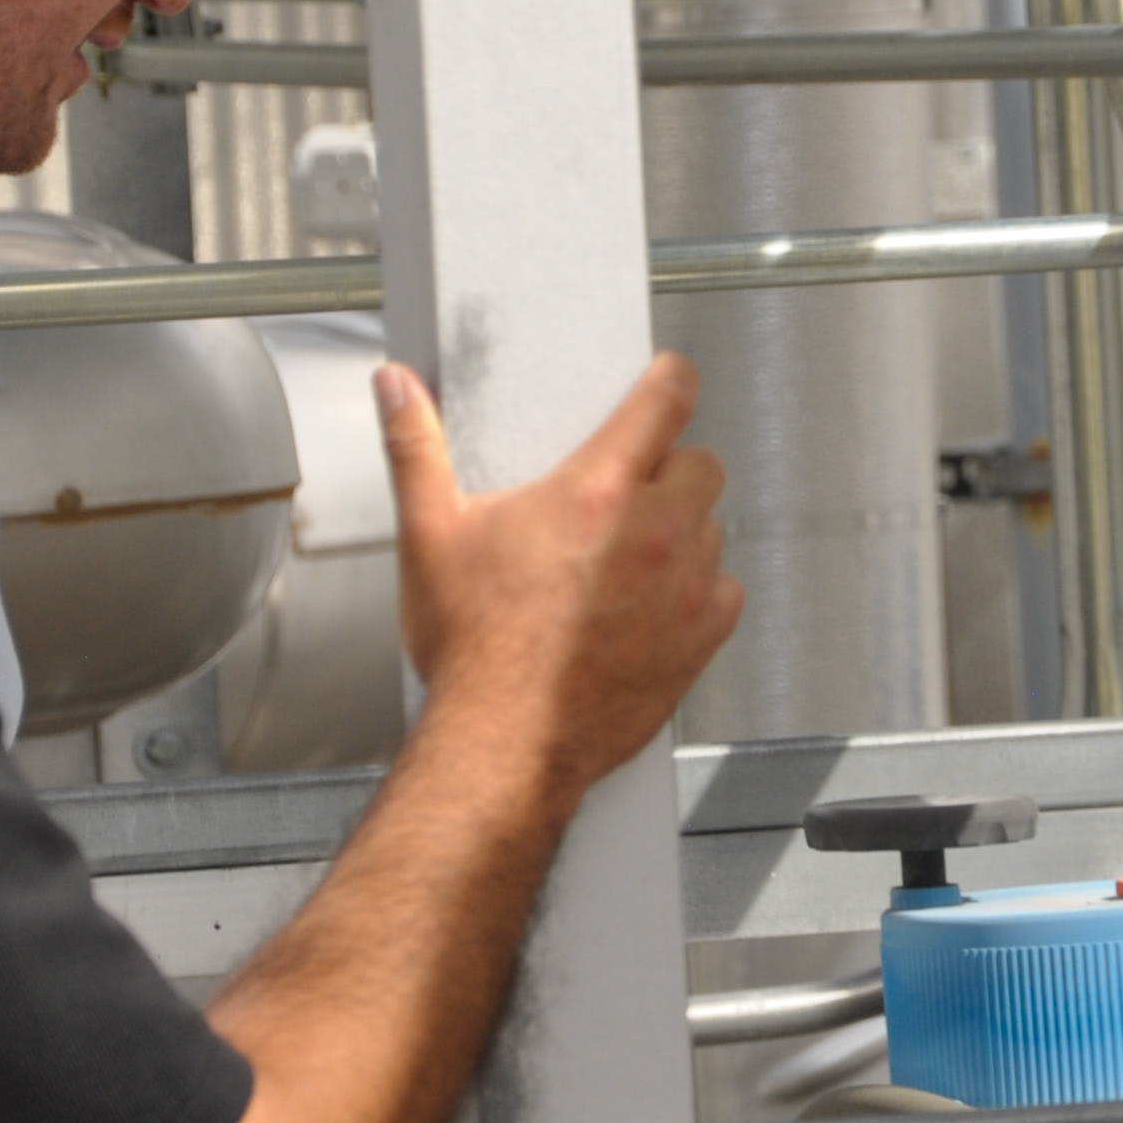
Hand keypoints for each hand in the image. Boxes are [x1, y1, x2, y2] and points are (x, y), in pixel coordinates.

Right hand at [378, 355, 741, 801]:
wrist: (502, 742)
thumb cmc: (473, 647)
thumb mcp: (430, 535)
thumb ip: (415, 448)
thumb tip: (398, 389)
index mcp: (595, 492)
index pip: (667, 401)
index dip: (671, 380)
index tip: (666, 380)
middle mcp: (653, 533)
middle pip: (701, 464)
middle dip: (671, 469)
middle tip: (628, 493)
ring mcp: (685, 588)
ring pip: (713, 530)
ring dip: (683, 533)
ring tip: (631, 557)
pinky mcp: (699, 641)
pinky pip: (724, 593)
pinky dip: (699, 593)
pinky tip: (654, 606)